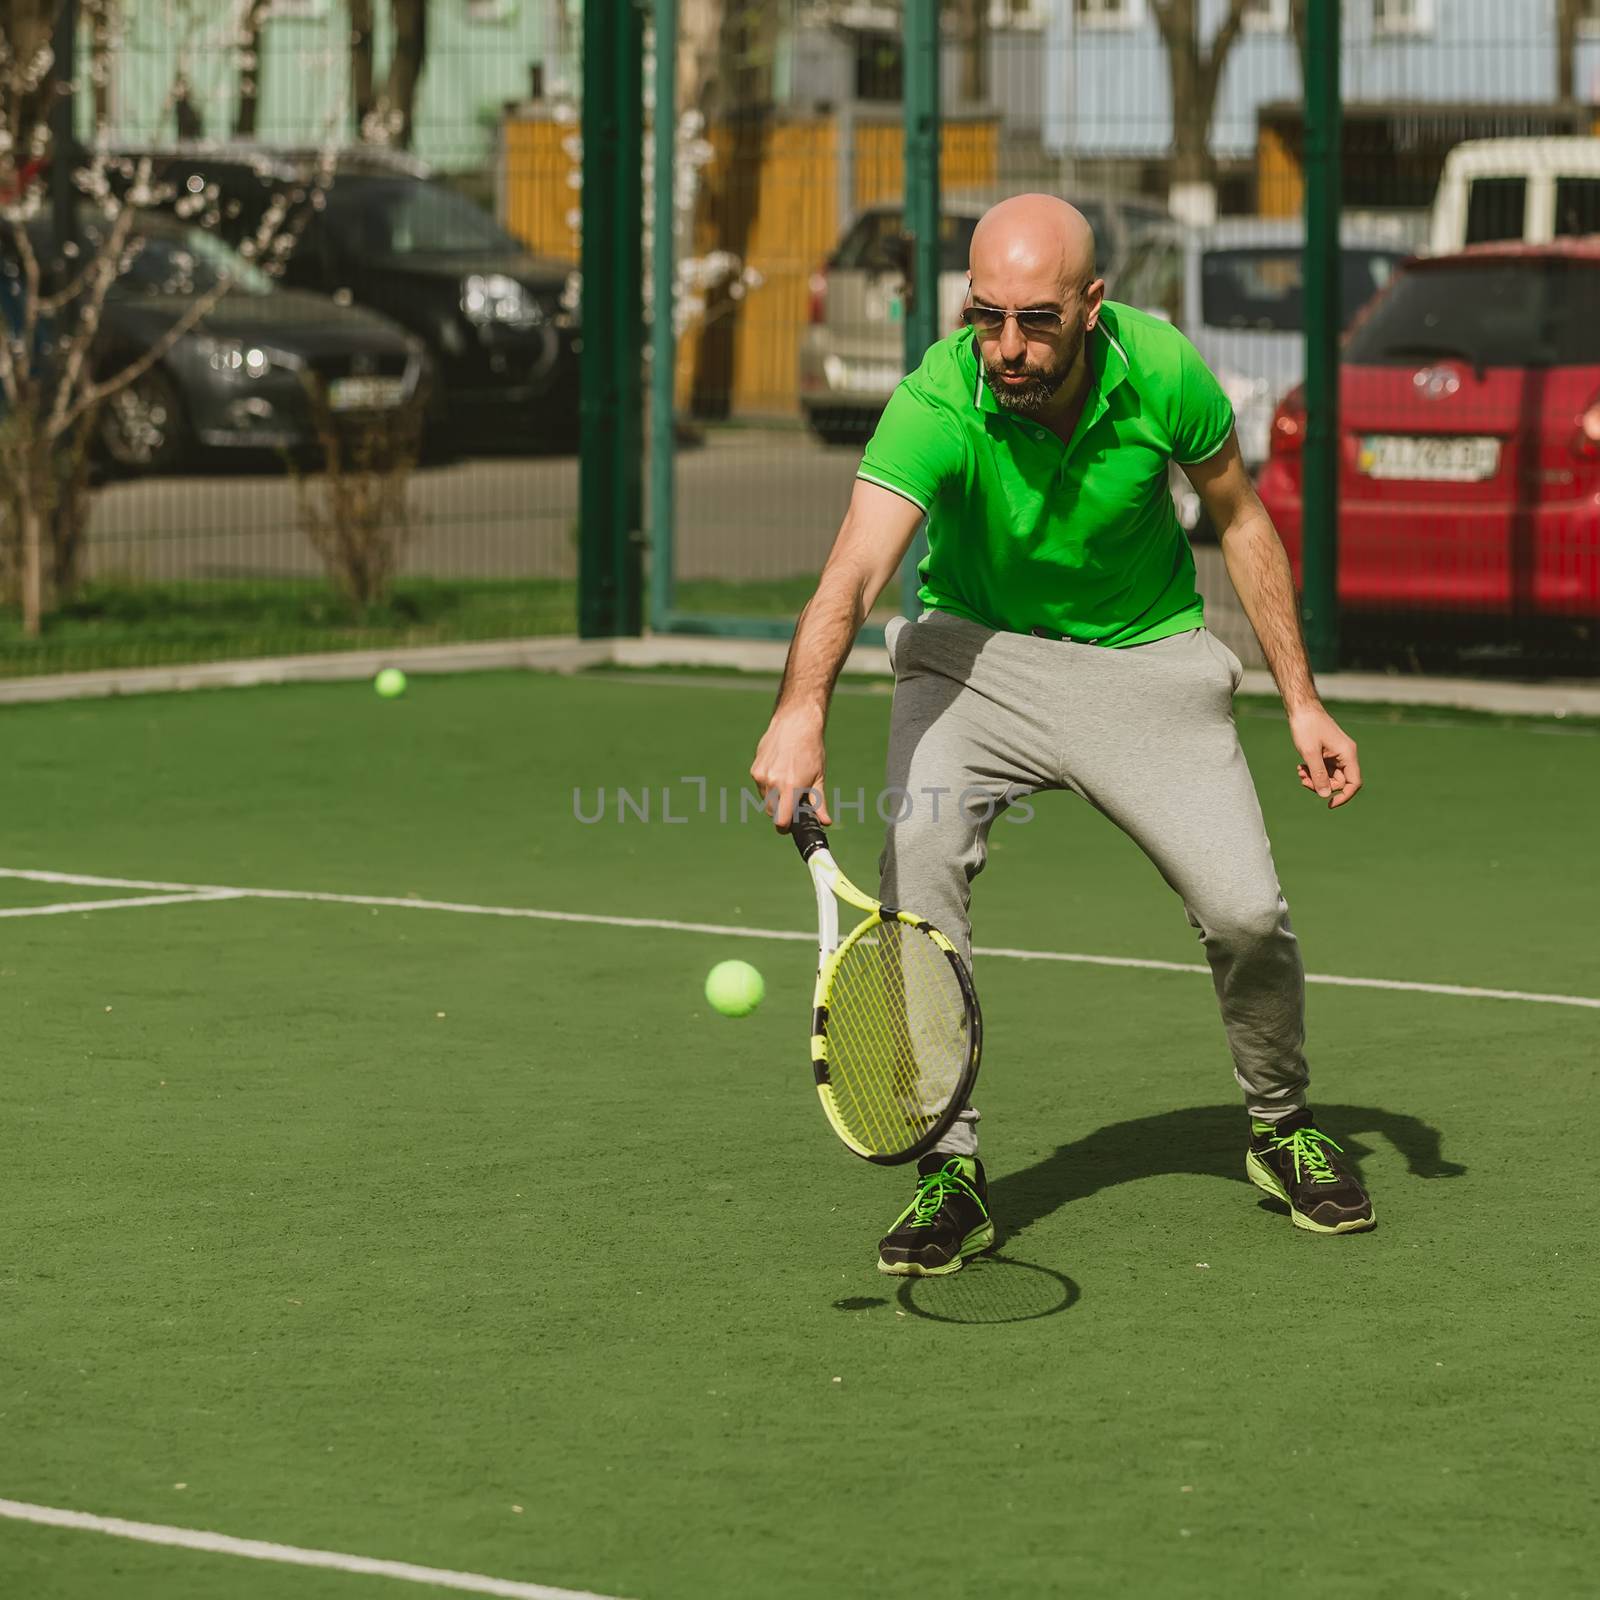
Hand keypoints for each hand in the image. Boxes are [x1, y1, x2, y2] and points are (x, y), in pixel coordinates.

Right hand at [750, 709, 829, 829]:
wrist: (795, 723)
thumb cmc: (811, 749)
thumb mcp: (818, 777)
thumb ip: (819, 802)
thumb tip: (825, 822)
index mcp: (791, 788)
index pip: (780, 821)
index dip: (785, 827)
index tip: (791, 826)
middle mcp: (773, 783)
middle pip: (772, 813)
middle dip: (782, 812)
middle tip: (794, 800)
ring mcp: (761, 776)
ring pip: (766, 799)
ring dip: (775, 798)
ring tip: (788, 780)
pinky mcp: (755, 770)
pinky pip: (761, 787)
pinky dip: (769, 785)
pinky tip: (779, 770)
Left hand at [1289, 704, 1361, 808]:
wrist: (1301, 708)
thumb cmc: (1307, 727)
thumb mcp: (1310, 753)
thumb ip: (1318, 775)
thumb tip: (1325, 795)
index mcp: (1347, 754)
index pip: (1354, 782)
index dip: (1344, 796)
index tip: (1329, 804)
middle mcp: (1346, 755)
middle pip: (1340, 781)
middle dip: (1322, 785)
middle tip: (1303, 781)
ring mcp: (1337, 754)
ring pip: (1330, 776)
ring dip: (1315, 779)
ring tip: (1300, 772)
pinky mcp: (1328, 752)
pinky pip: (1324, 769)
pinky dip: (1313, 771)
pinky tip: (1300, 767)